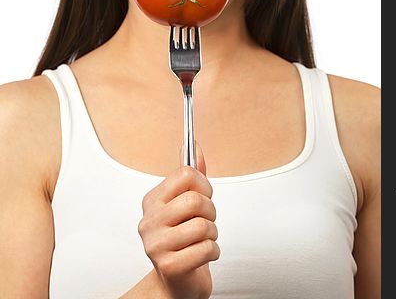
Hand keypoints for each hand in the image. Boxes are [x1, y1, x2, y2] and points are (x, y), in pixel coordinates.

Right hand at [138, 143, 219, 298]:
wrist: (176, 282)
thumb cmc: (183, 239)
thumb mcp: (186, 204)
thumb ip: (192, 175)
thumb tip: (194, 145)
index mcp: (152, 201)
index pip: (186, 174)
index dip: (204, 185)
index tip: (203, 195)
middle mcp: (149, 221)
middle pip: (195, 200)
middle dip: (211, 212)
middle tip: (205, 221)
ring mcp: (156, 245)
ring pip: (203, 226)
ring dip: (213, 234)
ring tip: (203, 240)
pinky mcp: (169, 267)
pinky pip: (206, 249)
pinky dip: (213, 252)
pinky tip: (202, 255)